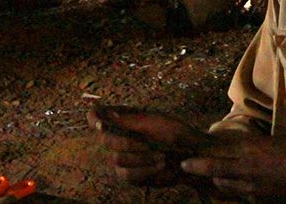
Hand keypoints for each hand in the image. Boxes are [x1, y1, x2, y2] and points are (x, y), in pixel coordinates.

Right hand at [87, 105, 212, 189]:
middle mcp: (119, 137)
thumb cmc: (176, 133)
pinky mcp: (130, 175)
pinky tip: (160, 165)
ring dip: (142, 158)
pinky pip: (127, 175)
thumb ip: (128, 119)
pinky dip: (146, 170)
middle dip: (128, 143)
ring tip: (162, 156)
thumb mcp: (155, 122)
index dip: (94, 119)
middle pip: (105, 140)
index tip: (101, 123)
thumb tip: (103, 111)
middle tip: (147, 144)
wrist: (191, 157)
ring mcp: (123, 157)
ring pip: (117, 159)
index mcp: (125, 119)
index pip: (96, 116)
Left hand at [181, 133, 285, 202]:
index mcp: (253, 152)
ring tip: (204, 176)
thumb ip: (254, 146)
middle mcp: (249, 172)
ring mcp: (253, 191)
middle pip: (215, 173)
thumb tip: (238, 143)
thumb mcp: (276, 143)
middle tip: (186, 165)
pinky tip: (229, 188)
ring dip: (214, 182)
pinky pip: (238, 197)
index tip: (184, 157)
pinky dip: (231, 191)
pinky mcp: (259, 201)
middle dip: (200, 171)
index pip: (218, 156)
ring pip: (225, 187)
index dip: (200, 159)